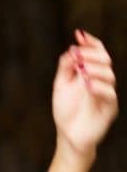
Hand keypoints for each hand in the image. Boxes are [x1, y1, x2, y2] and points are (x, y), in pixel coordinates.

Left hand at [53, 28, 117, 157]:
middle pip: (105, 59)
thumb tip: (71, 49)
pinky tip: (86, 84)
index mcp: (91, 72)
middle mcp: (101, 80)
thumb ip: (65, 67)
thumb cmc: (66, 110)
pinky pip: (109, 94)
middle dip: (91, 54)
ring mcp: (106, 93)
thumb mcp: (61, 86)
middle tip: (77, 55)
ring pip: (109, 74)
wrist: (68, 136)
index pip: (96, 52)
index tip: (79, 35)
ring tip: (81, 69)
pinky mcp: (110, 108)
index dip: (90, 42)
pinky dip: (98, 86)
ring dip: (94, 68)